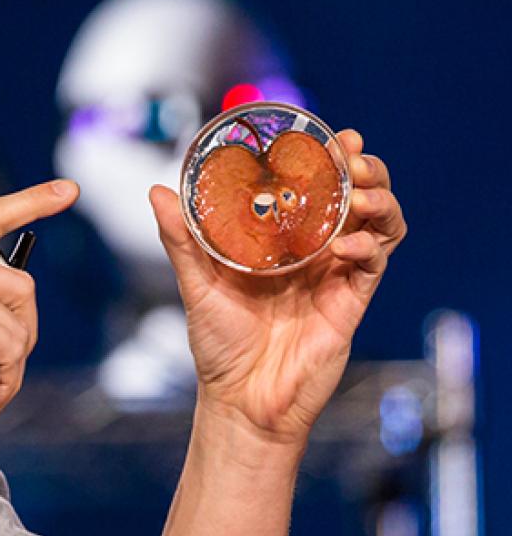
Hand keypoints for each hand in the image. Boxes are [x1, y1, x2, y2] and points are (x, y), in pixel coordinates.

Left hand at [150, 130, 405, 443]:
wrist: (240, 401)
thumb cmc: (218, 344)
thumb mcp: (196, 283)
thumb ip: (181, 239)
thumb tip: (156, 191)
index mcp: (280, 241)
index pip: (315, 187)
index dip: (330, 158)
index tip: (331, 134)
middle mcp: (313, 252)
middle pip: (356, 197)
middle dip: (364, 170)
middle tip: (352, 156)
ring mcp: (335, 276)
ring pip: (379, 225)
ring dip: (378, 201)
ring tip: (359, 194)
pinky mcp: (349, 303)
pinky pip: (373, 265)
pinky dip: (368, 248)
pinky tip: (346, 247)